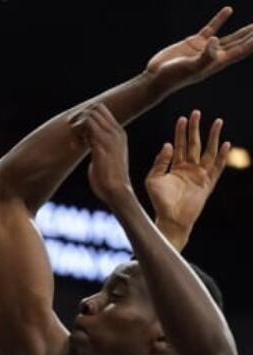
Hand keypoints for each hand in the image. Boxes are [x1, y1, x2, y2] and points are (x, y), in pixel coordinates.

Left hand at [73, 104, 133, 207]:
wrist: (117, 191)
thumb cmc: (108, 180)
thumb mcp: (103, 158)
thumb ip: (98, 147)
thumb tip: (90, 144)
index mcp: (118, 134)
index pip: (102, 111)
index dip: (86, 118)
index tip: (78, 133)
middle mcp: (116, 132)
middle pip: (96, 108)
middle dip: (80, 117)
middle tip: (72, 132)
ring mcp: (110, 137)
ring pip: (91, 114)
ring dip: (77, 124)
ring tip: (73, 141)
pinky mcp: (102, 144)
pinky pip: (87, 125)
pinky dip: (77, 132)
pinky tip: (74, 145)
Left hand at [145, 110, 229, 248]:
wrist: (170, 219)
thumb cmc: (159, 201)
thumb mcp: (153, 179)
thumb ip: (160, 162)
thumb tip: (168, 145)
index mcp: (175, 167)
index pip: (179, 145)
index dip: (181, 132)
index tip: (183, 118)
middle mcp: (189, 168)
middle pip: (194, 144)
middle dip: (195, 128)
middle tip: (197, 112)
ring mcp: (200, 175)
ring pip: (208, 151)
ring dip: (213, 137)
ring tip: (217, 121)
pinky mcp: (208, 183)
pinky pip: (216, 167)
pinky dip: (221, 156)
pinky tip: (225, 144)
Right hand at [146, 6, 252, 89]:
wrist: (156, 77)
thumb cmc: (173, 76)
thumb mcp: (191, 67)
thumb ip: (206, 55)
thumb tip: (215, 40)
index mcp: (216, 62)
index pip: (240, 50)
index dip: (252, 43)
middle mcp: (214, 55)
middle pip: (238, 44)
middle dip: (250, 37)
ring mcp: (205, 48)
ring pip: (228, 38)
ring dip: (242, 32)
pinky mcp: (195, 42)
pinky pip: (211, 28)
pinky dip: (220, 19)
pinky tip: (228, 10)